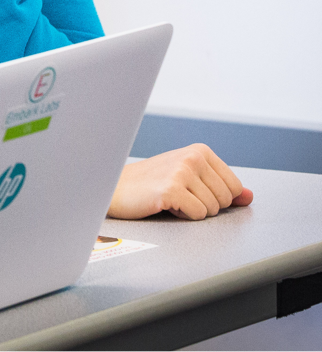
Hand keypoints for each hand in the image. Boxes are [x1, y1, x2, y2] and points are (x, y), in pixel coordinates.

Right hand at [108, 144, 253, 219]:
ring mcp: (182, 172)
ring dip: (192, 210)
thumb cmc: (151, 183)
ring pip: (212, 209)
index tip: (192, 190)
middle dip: (205, 205)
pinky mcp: (171, 189)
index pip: (235, 187)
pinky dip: (183, 215)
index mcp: (200, 151)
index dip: (215, 197)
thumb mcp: (189, 179)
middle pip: (226, 199)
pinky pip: (197, 215)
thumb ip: (221, 186)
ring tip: (170, 198)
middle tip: (179, 195)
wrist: (116, 187)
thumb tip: (249, 196)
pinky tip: (166, 204)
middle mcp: (193, 157)